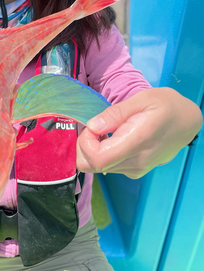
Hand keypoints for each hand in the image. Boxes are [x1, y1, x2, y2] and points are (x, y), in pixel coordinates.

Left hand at [76, 87, 201, 177]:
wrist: (186, 122)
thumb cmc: (165, 105)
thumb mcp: (141, 99)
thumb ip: (115, 113)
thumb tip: (92, 126)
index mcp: (137, 141)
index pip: (98, 159)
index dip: (85, 144)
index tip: (89, 126)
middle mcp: (136, 162)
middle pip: (93, 166)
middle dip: (83, 147)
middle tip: (90, 128)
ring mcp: (136, 169)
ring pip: (98, 168)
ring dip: (91, 150)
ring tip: (102, 130)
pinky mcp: (135, 171)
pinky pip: (108, 167)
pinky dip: (100, 154)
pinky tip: (108, 138)